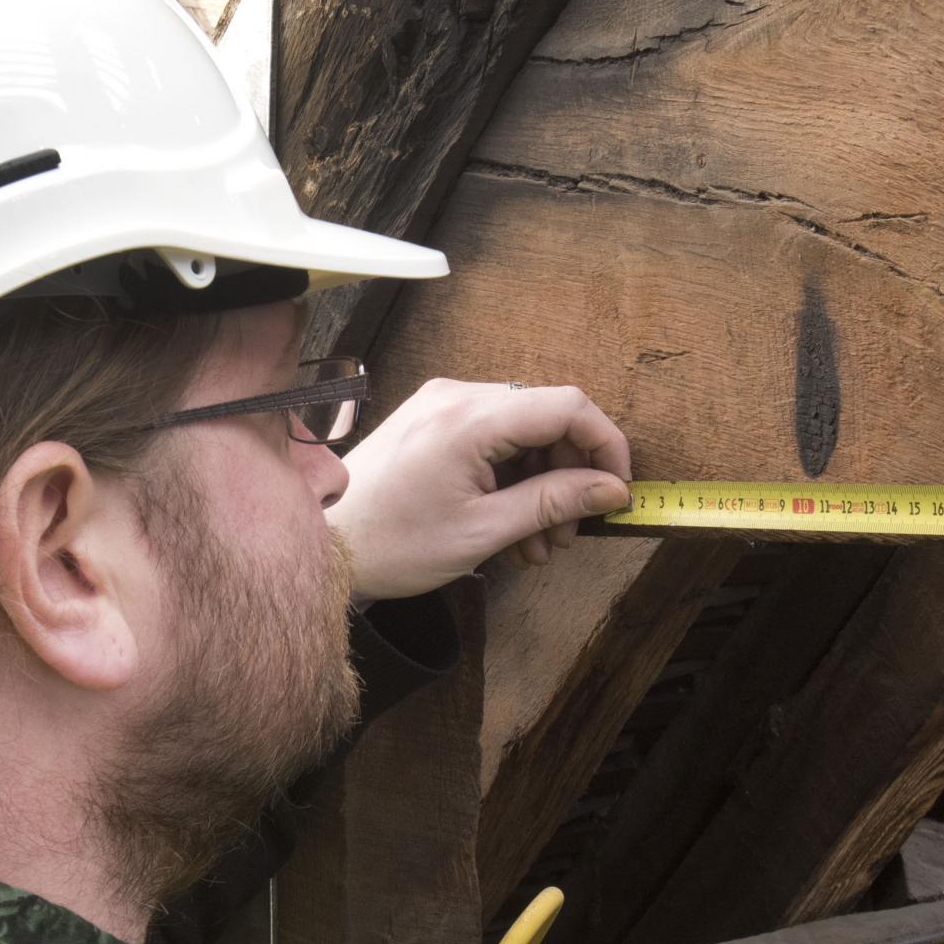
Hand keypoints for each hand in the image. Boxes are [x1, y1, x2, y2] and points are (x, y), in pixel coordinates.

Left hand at [331, 379, 631, 601]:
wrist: (327, 547)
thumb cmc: (393, 545)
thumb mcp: (484, 532)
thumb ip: (553, 503)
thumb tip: (611, 489)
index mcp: (469, 419)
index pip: (567, 407)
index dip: (605, 445)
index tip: (616, 490)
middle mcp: (456, 396)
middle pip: (548, 418)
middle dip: (569, 476)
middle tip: (565, 535)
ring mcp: (441, 403)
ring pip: (524, 431)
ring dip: (541, 484)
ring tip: (534, 543)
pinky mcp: (432, 418)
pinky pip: (494, 436)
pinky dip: (512, 477)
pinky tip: (509, 525)